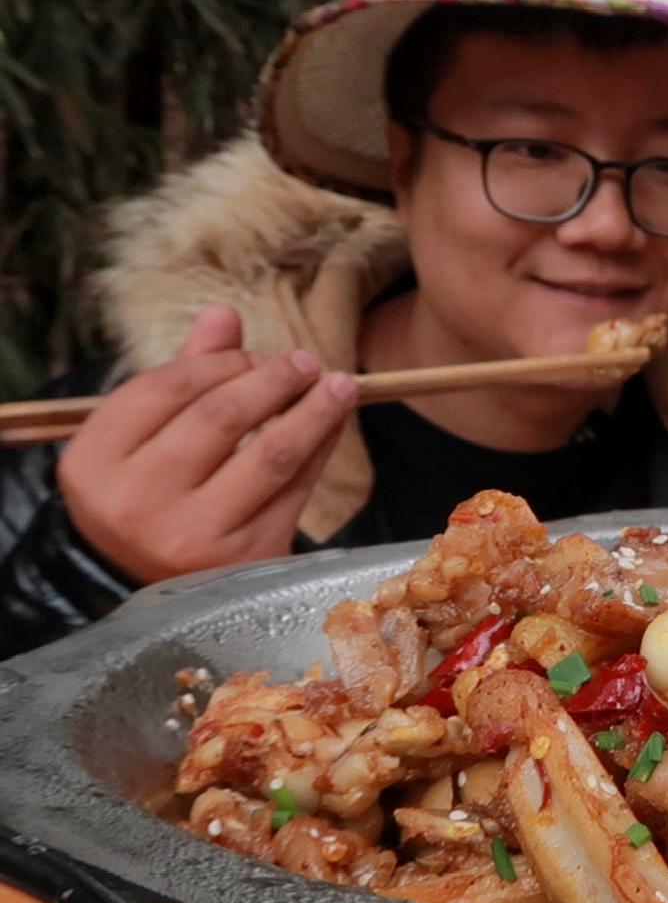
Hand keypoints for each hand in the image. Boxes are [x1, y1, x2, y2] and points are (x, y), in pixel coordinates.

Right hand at [58, 305, 357, 584]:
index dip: (220, 361)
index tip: (254, 353)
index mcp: (94, 462)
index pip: (166, 388)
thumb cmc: (150, 494)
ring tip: (339, 383)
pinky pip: (297, 488)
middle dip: (271, 379)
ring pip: (269, 454)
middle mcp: (133, 502)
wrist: (159, 589)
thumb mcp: (146, 438)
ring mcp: (190, 534)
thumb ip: (184, 375)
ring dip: (314, 410)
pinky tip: (335, 421)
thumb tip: (225, 314)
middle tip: (305, 361)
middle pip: (219, 416)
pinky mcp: (245, 557)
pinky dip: (322, 447)